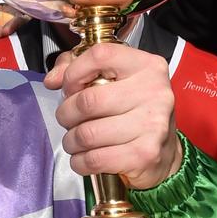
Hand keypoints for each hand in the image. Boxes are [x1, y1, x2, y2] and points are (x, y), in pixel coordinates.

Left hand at [44, 44, 181, 189]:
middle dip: (66, 114)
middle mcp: (153, 92)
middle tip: (68, 119)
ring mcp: (152, 124)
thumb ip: (78, 70)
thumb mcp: (112, 80)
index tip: (69, 87)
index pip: (100, 55)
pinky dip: (79, 162)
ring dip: (71, 141)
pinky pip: (94, 159)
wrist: (164, 151)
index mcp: (146, 66)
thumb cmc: (133, 112)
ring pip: (87, 134)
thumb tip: (52, 80)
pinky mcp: (144, 154)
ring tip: (75, 141)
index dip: (74, 72)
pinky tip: (84, 158)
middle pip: (87, 101)